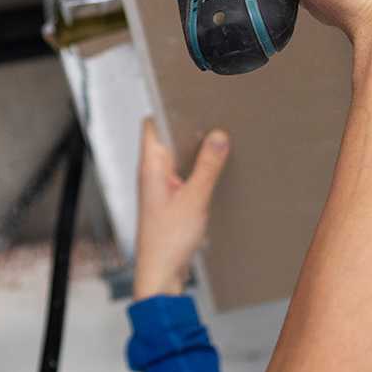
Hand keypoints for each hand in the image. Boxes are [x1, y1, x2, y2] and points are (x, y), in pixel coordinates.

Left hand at [134, 118, 229, 299]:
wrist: (160, 275)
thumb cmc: (168, 241)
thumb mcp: (195, 200)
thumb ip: (208, 166)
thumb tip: (218, 135)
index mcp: (150, 165)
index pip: (152, 124)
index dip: (168, 108)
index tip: (191, 96)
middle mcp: (151, 172)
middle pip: (167, 138)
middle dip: (189, 127)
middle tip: (216, 116)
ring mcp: (159, 186)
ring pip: (177, 157)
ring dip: (196, 150)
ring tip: (222, 140)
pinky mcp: (169, 199)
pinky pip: (183, 174)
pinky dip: (198, 169)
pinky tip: (217, 170)